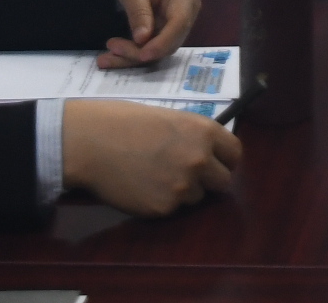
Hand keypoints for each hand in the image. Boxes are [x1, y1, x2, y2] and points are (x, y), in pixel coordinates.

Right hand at [59, 99, 240, 214]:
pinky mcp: (164, 208)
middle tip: (187, 174)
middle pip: (223, 181)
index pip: (235, 153)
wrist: (92, 142)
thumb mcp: (169, 119)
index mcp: (204, 132)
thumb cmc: (125, 121)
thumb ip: (193, 136)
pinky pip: (172, 207)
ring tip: (155, 175)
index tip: (216, 162)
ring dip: (183, 190)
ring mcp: (183, 187)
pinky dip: (161, 200)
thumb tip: (207, 152)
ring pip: (196, 197)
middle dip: (209, 179)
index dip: (224, 159)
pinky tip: (142, 185)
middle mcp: (200, 160)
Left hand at [101, 0, 198, 65]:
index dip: (162, 43)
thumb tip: (143, 40)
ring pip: (159, 48)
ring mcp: (176, 20)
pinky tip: (113, 56)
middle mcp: (186, 11)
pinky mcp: (165, 27)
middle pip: (169, 41)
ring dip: (134, 56)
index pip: (179, 24)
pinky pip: (152, 44)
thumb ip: (139, 13)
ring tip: (105, 58)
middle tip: (111, 48)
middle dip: (141, 52)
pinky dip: (134, 51)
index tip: (142, 55)